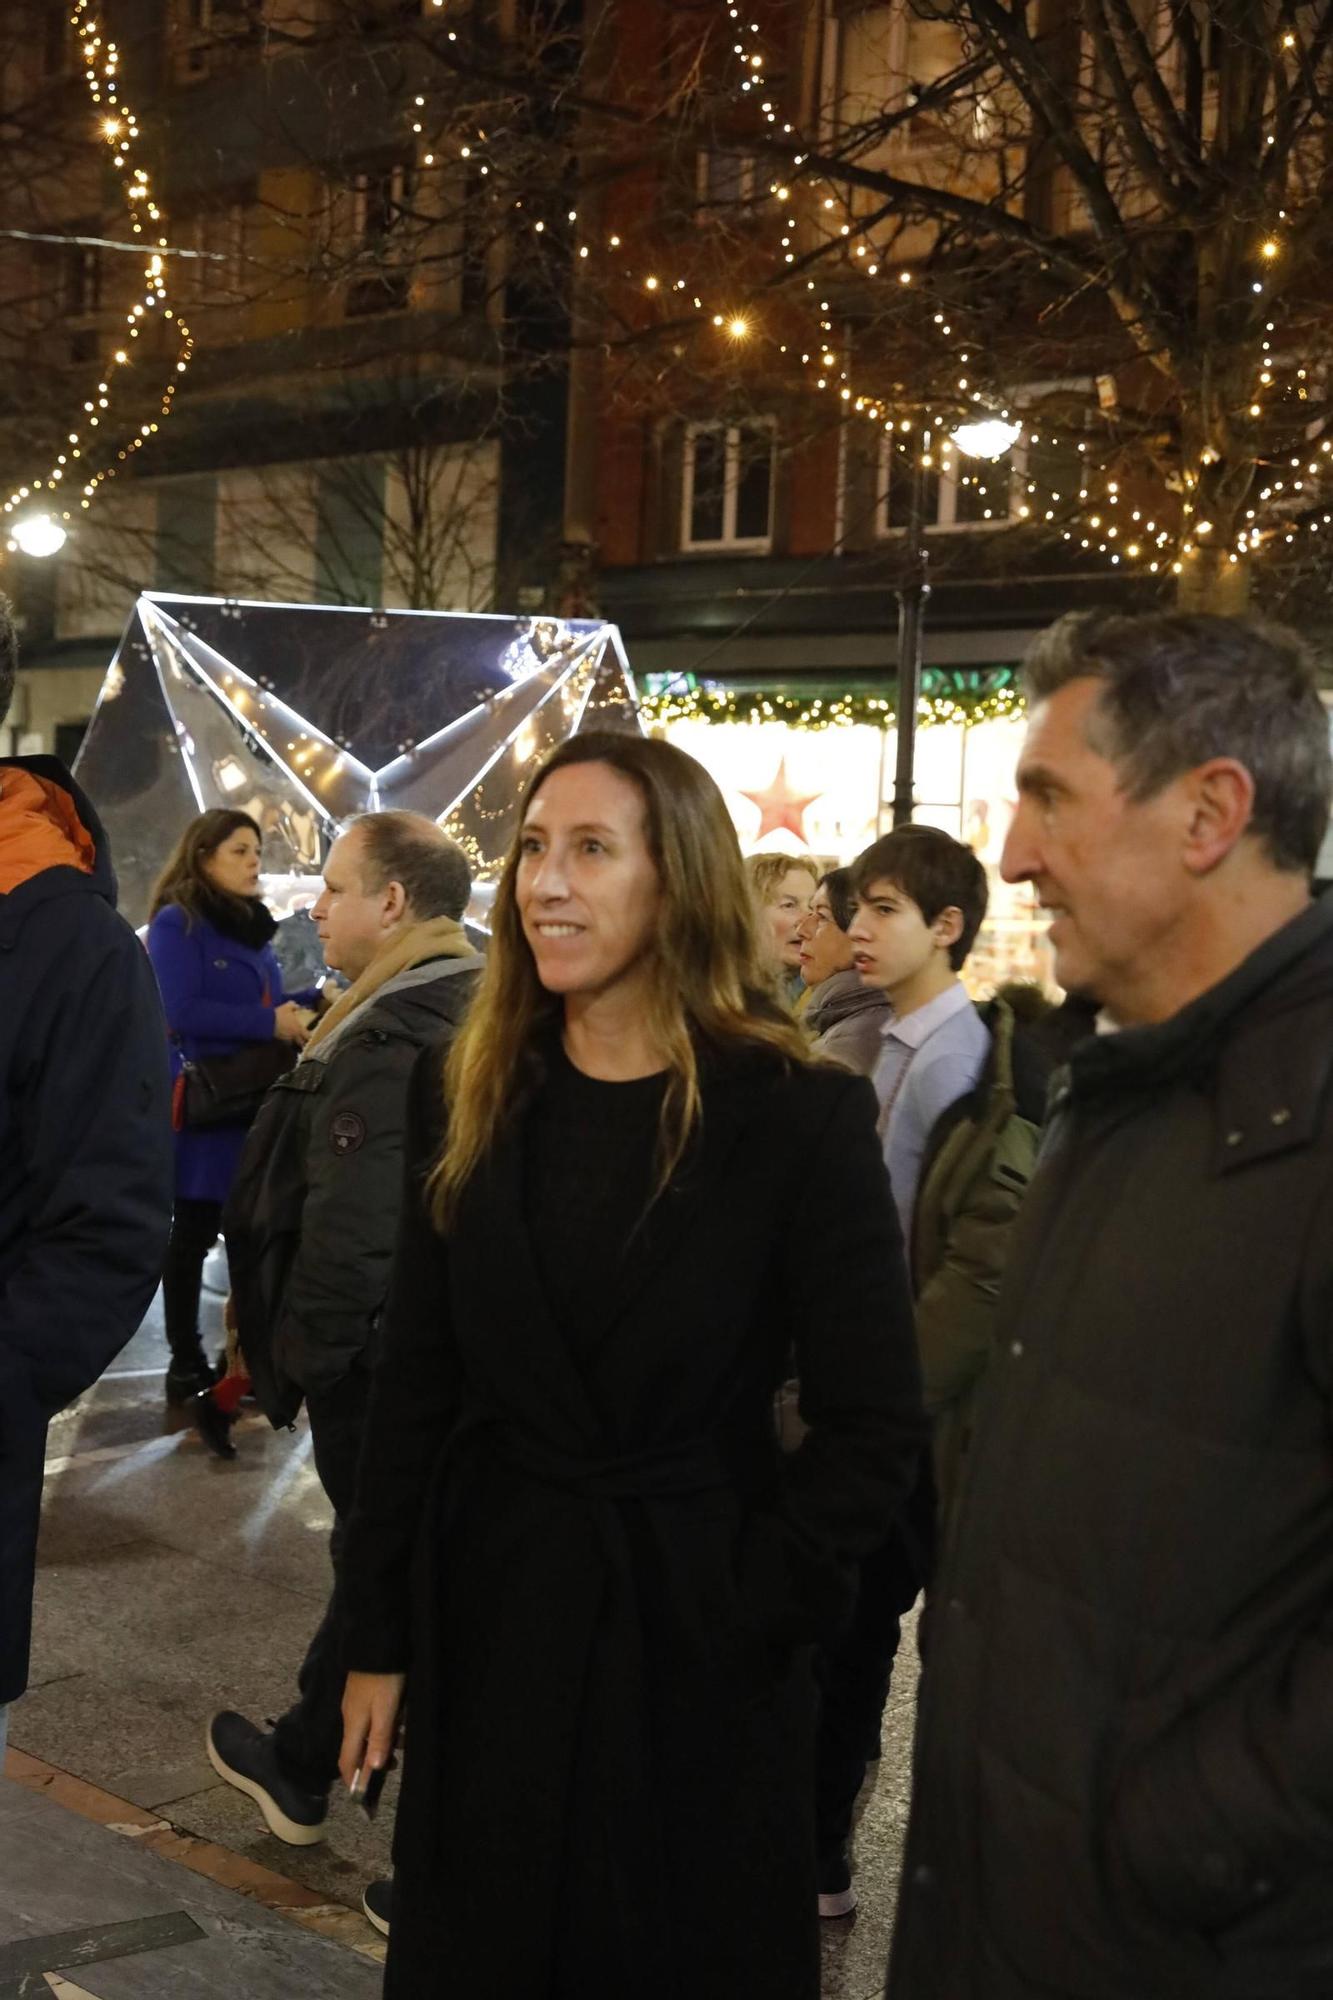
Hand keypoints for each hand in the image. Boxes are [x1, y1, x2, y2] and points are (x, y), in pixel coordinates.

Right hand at [273, 1000, 310, 1045]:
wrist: (267, 1021)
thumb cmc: (279, 1014)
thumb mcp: (287, 1007)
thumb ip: (294, 1006)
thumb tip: (298, 1006)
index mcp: (298, 1028)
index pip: (307, 1036)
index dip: (310, 1037)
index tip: (312, 1037)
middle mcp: (294, 1035)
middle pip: (301, 1043)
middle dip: (303, 1043)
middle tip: (305, 1042)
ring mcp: (286, 1039)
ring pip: (292, 1043)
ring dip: (294, 1042)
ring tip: (295, 1040)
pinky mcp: (279, 1039)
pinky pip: (285, 1042)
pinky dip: (286, 1041)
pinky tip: (285, 1038)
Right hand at [340, 1671, 405, 1789]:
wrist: (378, 1643)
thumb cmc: (384, 1678)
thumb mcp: (386, 1709)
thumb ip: (380, 1738)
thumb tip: (373, 1769)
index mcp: (353, 1725)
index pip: (346, 1761)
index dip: (353, 1780)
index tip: (363, 1796)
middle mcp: (350, 1717)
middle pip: (357, 1749)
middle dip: (373, 1761)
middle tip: (394, 1765)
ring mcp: (355, 1705)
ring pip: (367, 1733)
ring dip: (382, 1741)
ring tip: (402, 1739)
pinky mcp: (363, 1694)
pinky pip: (371, 1719)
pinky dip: (383, 1726)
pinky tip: (397, 1719)